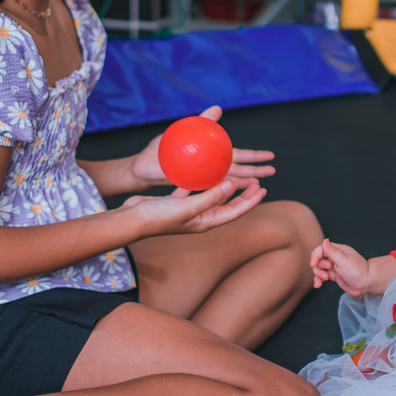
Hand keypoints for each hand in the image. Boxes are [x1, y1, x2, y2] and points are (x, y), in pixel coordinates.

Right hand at [118, 176, 266, 237]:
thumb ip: (210, 197)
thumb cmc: (159, 217)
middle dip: (243, 195)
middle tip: (256, 182)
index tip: (262, 189)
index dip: (250, 201)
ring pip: (212, 198)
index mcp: (205, 222)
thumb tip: (232, 185)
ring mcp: (188, 211)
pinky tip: (203, 173)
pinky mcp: (177, 203)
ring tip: (236, 177)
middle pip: (227, 206)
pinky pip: (194, 191)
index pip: (234, 212)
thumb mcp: (188, 207)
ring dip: (225, 188)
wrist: (132, 219)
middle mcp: (199, 218)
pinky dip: (201, 183)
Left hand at [128, 105, 275, 190]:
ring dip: (243, 184)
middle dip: (256, 172)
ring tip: (259, 187)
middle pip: (238, 170)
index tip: (270, 156)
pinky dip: (221, 191)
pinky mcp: (192, 188)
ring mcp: (202, 179)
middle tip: (273, 171)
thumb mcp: (183, 130)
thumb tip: (219, 107)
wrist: (141, 167)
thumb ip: (202, 121)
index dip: (254, 157)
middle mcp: (210, 170)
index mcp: (211, 156)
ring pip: (227, 183)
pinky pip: (210, 190)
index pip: (237, 156)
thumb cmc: (161, 150)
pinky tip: (231, 194)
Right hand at [310, 239, 371, 296]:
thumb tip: (324, 240)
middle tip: (328, 272)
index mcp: (338, 250)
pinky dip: (318, 280)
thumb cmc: (358, 271)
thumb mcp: (344, 260)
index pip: (321, 249)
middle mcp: (334, 257)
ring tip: (326, 279)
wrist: (366, 284)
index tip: (313, 263)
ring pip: (318, 268)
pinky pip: (321, 276)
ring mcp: (333, 267)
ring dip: (318, 274)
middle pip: (318, 259)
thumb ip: (333, 251)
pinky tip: (318, 285)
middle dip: (319, 267)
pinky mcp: (333, 275)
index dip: (315, 256)